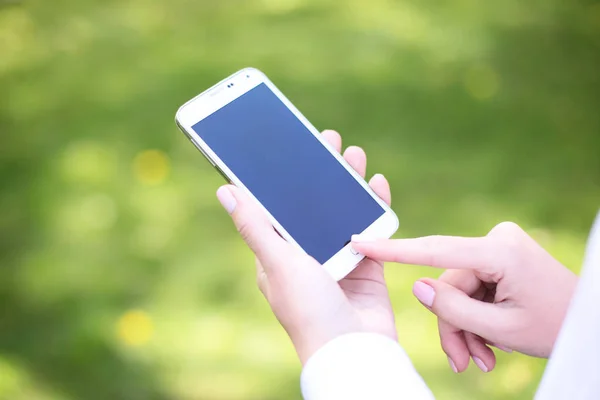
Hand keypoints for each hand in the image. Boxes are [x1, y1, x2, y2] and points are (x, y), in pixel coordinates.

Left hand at [216, 130, 396, 363]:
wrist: (353, 350)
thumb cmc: (308, 310)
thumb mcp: (278, 263)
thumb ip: (255, 226)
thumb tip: (224, 190)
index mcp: (278, 254)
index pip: (277, 207)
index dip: (283, 177)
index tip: (289, 148)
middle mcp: (306, 255)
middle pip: (312, 204)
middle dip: (320, 172)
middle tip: (327, 140)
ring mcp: (336, 259)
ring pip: (342, 212)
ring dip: (348, 183)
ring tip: (353, 154)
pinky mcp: (365, 266)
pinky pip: (371, 229)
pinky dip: (374, 206)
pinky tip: (377, 184)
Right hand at [352, 222, 578, 372]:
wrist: (588, 320)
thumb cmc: (553, 326)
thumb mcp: (501, 329)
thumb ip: (452, 308)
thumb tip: (417, 285)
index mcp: (500, 251)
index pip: (435, 248)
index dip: (394, 249)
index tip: (361, 242)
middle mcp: (497, 238)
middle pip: (449, 283)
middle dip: (453, 324)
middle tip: (464, 363)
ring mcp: (499, 244)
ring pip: (458, 289)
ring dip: (465, 325)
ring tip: (480, 360)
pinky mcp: (499, 253)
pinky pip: (472, 285)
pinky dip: (475, 314)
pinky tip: (489, 342)